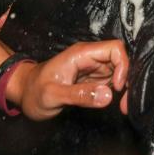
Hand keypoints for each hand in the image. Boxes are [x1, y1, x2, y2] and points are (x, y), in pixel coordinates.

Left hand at [13, 40, 128, 120]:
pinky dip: (118, 93)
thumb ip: (80, 95)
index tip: (118, 87)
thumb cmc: (34, 91)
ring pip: (120, 71)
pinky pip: (113, 81)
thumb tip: (109, 95)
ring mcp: (93, 69)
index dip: (123, 65)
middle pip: (121, 60)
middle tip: (125, 103)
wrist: (25, 94)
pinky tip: (116, 104)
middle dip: (128, 79)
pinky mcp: (94, 80)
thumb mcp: (54, 95)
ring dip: (125, 88)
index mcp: (81, 54)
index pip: (114, 48)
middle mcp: (90, 58)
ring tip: (122, 106)